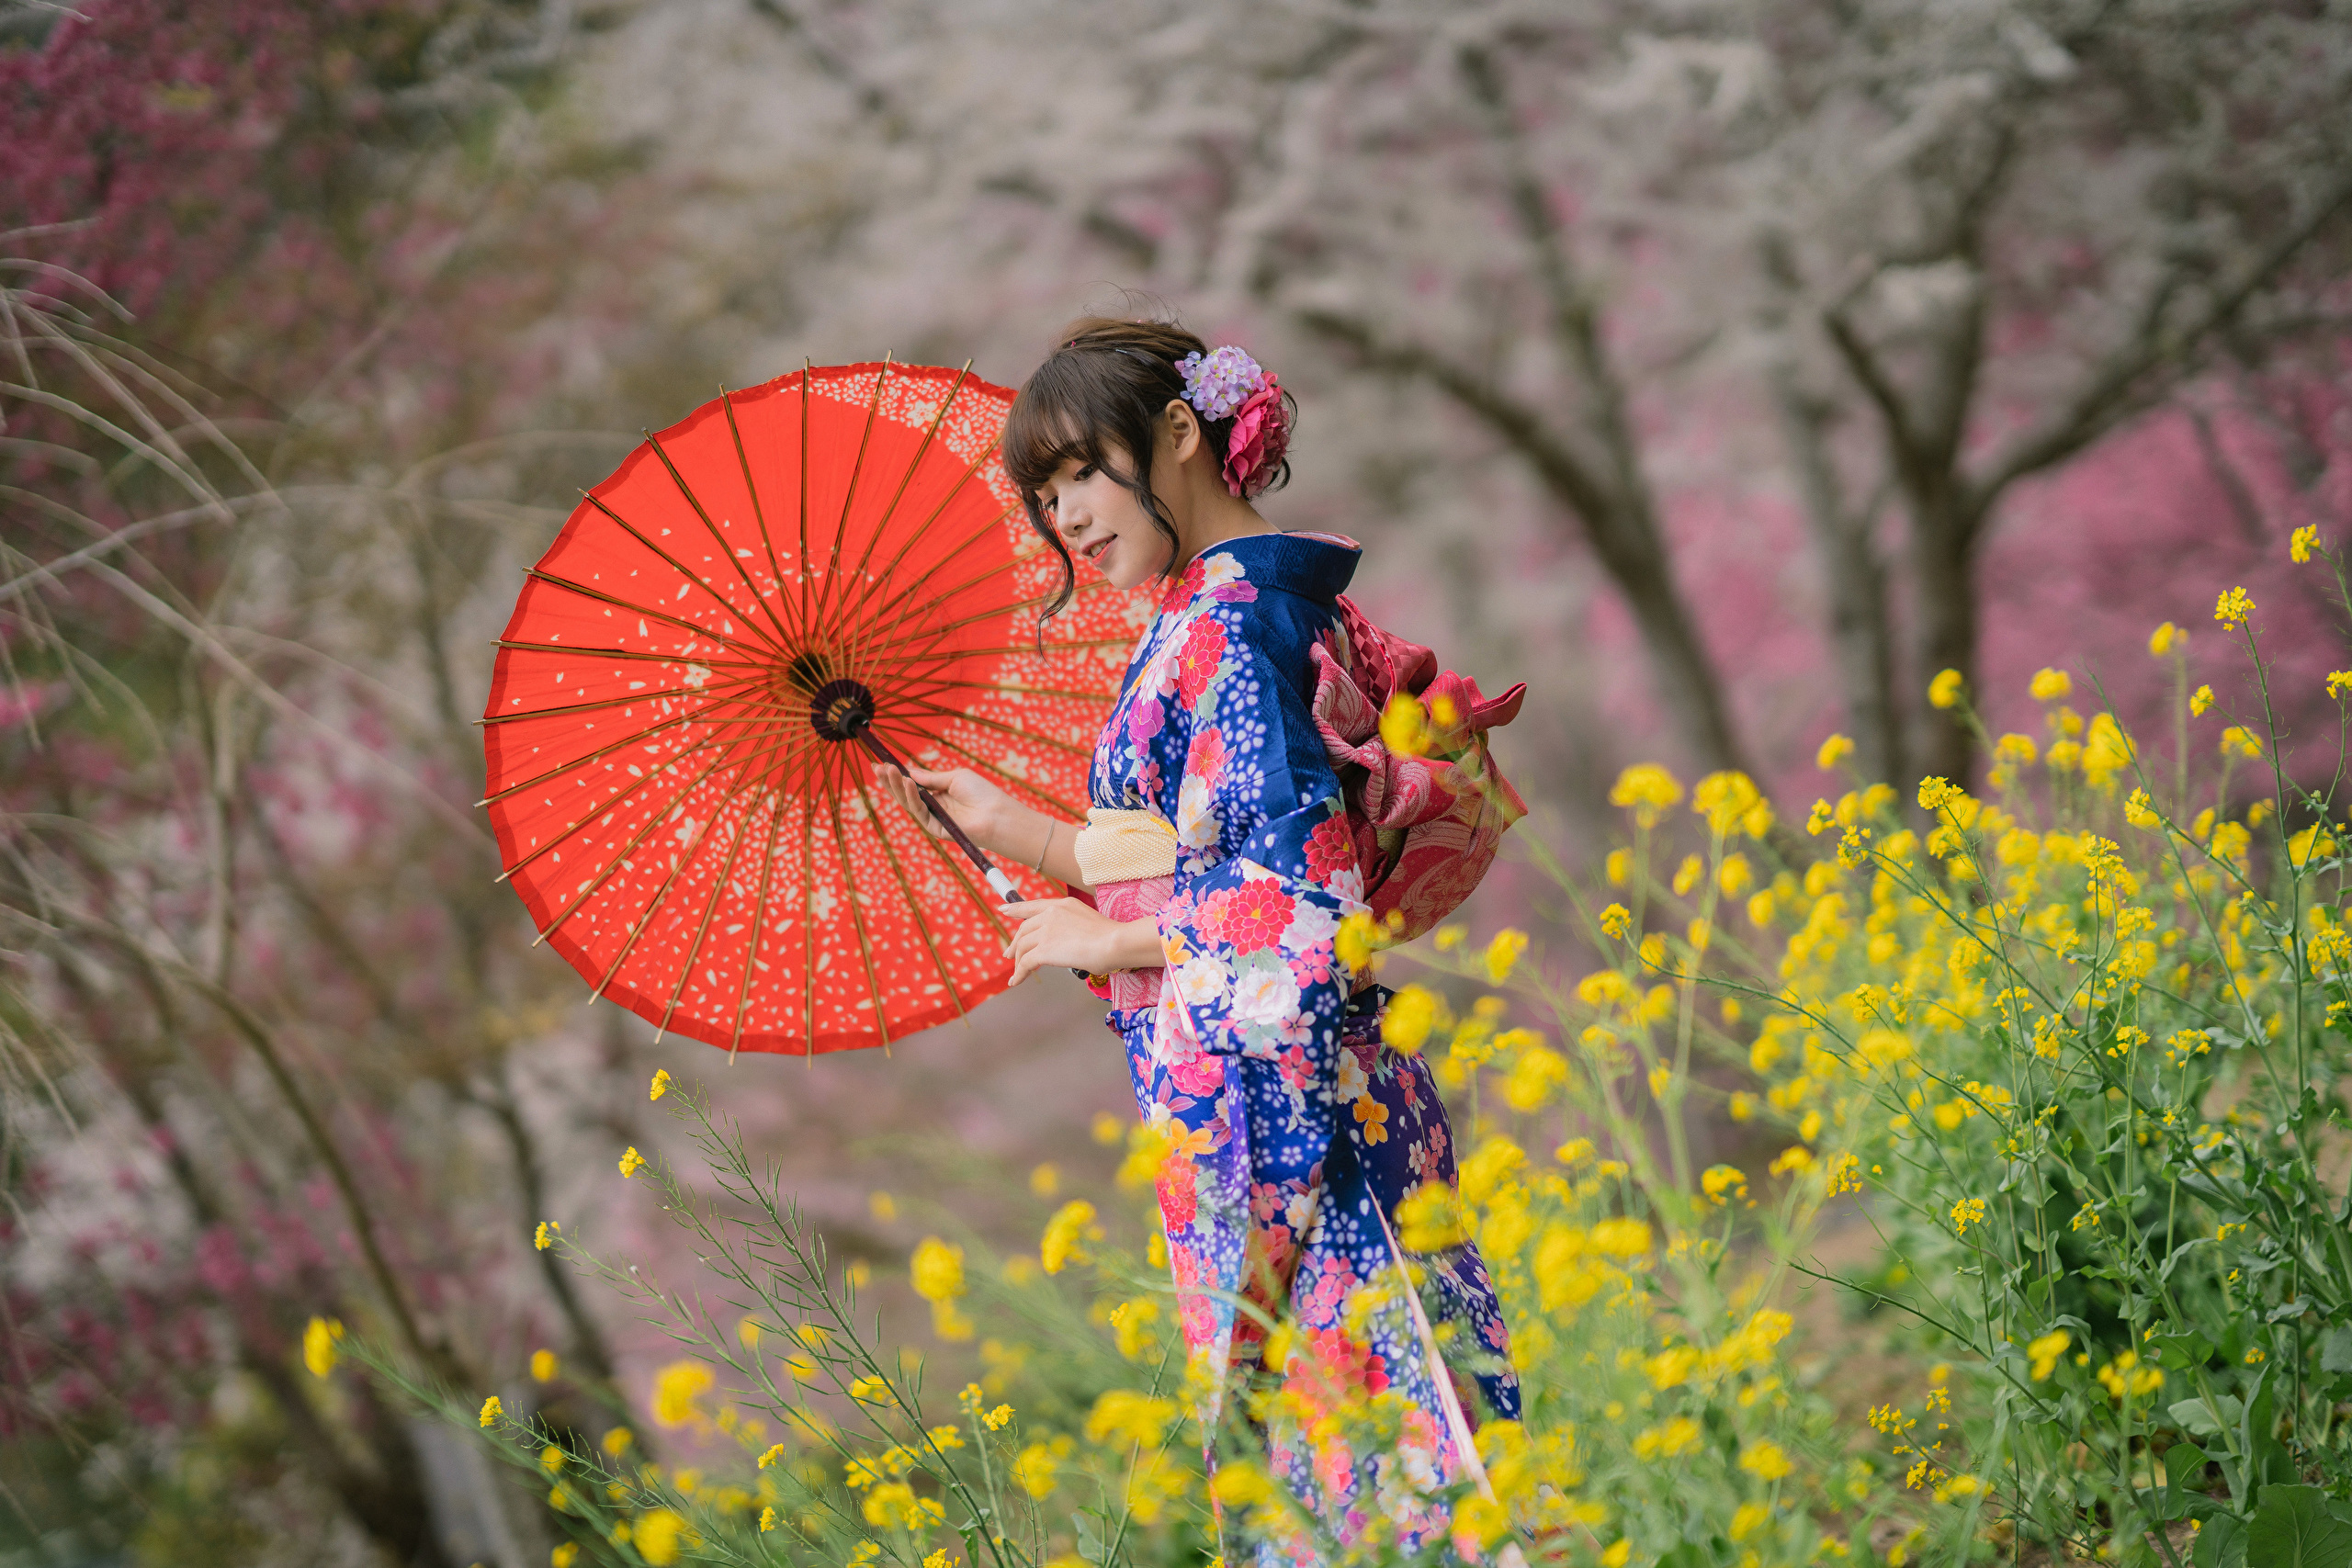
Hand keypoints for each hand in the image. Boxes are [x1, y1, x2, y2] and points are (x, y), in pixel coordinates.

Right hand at [872, 762, 1030, 860]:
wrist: (996, 814)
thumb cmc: (982, 793)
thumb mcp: (954, 777)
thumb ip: (930, 778)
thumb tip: (909, 771)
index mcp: (939, 793)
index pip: (912, 784)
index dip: (897, 775)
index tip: (881, 763)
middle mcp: (934, 806)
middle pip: (905, 793)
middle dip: (890, 781)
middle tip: (876, 767)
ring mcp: (933, 818)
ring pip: (907, 802)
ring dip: (896, 786)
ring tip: (887, 771)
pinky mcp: (934, 828)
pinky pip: (918, 811)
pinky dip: (911, 796)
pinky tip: (907, 782)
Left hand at [1003, 899, 1163, 984]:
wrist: (1114, 943)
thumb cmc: (1111, 937)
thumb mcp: (1087, 922)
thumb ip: (1071, 927)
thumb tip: (1067, 943)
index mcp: (1062, 905)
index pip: (1032, 906)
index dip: (1015, 908)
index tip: (1004, 909)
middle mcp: (1050, 914)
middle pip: (1024, 929)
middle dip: (1015, 943)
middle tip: (1010, 954)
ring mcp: (1046, 931)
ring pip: (1022, 947)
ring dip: (1018, 961)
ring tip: (1016, 972)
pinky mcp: (1044, 950)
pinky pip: (1025, 963)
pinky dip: (1019, 973)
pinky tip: (1017, 981)